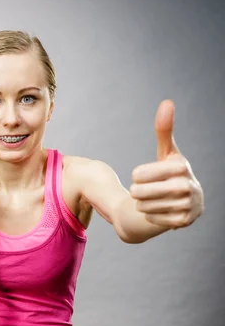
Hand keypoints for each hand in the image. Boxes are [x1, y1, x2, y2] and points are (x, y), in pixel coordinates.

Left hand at [129, 100, 204, 229]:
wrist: (186, 200)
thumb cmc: (170, 172)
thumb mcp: (167, 153)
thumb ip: (164, 130)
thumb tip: (167, 102)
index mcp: (181, 166)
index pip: (142, 174)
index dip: (138, 176)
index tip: (138, 176)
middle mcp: (188, 186)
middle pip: (143, 193)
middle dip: (137, 192)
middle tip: (137, 192)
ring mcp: (187, 205)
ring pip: (146, 207)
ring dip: (142, 205)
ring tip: (146, 201)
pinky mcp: (184, 222)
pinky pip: (154, 220)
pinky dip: (150, 216)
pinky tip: (155, 211)